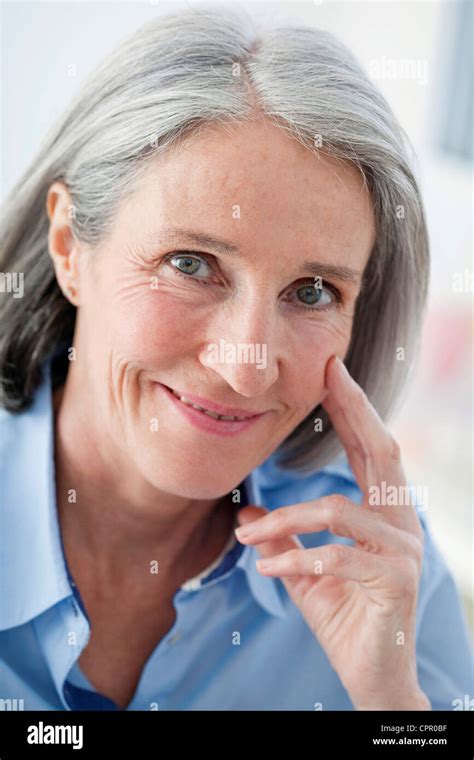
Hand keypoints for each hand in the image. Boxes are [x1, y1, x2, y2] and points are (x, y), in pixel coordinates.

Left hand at [235, 355, 430, 710]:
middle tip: (330, 373)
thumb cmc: (343, 615)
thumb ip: (284, 538)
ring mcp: (404, 550)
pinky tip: (268, 569)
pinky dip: (296, 559)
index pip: (370, 450)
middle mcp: (401, 523)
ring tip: (247, 535)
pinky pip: (336, 556)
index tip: (332, 371)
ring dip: (285, 520)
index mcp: (383, 513)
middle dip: (354, 409)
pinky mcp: (396, 579)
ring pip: (337, 511)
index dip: (353, 409)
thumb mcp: (304, 569)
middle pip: (382, 452)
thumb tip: (246, 510)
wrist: (372, 674)